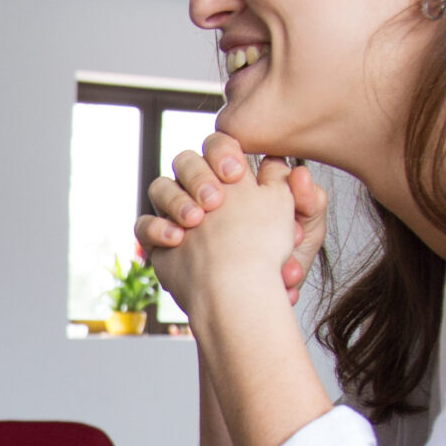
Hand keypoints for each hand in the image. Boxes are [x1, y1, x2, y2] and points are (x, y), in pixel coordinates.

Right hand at [136, 133, 327, 302]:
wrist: (242, 300)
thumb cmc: (271, 257)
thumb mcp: (298, 221)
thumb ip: (301, 191)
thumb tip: (297, 170)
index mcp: (231, 180)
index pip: (219, 145)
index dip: (222, 152)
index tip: (236, 174)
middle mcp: (202, 193)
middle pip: (185, 160)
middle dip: (197, 175)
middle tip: (214, 200)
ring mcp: (178, 216)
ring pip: (160, 187)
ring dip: (176, 199)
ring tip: (195, 221)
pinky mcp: (160, 243)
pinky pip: (144, 225)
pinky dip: (157, 229)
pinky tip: (176, 240)